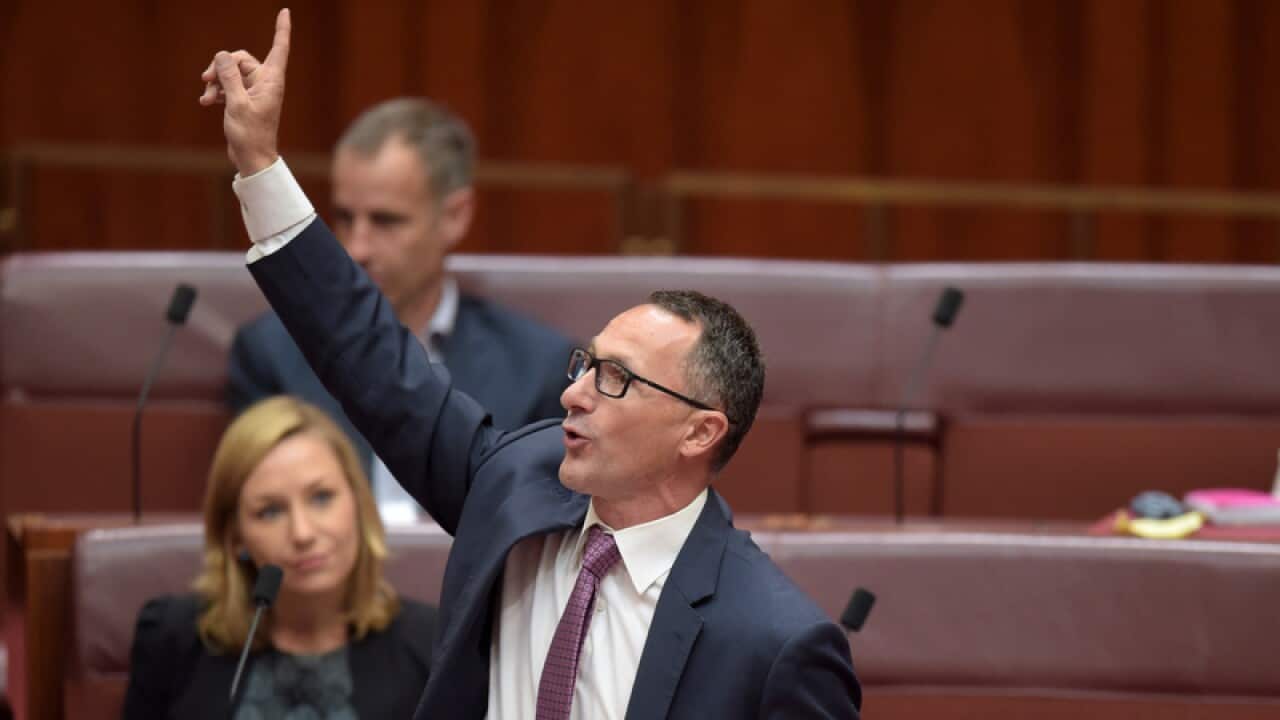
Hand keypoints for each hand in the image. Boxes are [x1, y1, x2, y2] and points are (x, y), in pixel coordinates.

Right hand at [199, 8, 290, 175]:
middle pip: (240, 59)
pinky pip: (228, 85)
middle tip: (206, 79)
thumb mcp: (236, 103)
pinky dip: (217, 91)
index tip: (285, 11)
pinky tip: (206, 102)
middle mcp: (265, 82)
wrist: (251, 158)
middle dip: (221, 67)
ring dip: (216, 82)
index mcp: (271, 80)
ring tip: (207, 98)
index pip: (279, 48)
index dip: (282, 29)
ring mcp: (254, 91)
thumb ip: (229, 77)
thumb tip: (223, 54)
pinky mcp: (244, 100)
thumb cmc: (251, 135)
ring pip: (230, 73)